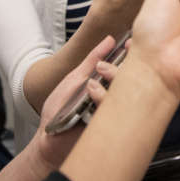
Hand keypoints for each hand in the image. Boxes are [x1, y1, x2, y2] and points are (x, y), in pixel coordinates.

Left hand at [34, 34, 119, 168]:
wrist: (48, 140)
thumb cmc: (60, 110)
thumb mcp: (74, 78)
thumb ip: (92, 59)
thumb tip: (110, 39)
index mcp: (108, 83)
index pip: (127, 65)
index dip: (131, 54)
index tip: (129, 43)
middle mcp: (114, 96)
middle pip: (130, 78)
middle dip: (118, 70)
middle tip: (104, 69)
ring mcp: (112, 110)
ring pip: (125, 94)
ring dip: (110, 85)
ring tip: (90, 87)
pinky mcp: (110, 125)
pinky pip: (116, 111)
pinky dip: (103, 100)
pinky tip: (92, 97)